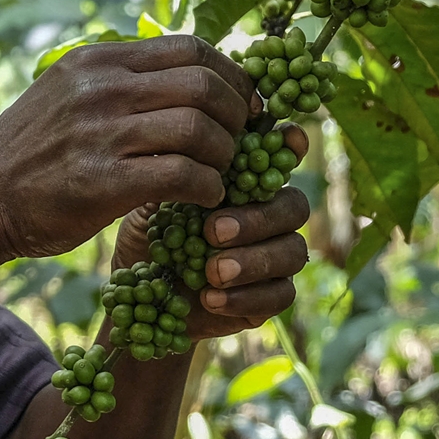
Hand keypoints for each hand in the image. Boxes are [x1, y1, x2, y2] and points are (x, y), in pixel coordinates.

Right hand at [0, 35, 254, 261]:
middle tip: (241, 142)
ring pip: (199, 130)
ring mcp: (100, 134)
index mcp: (98, 60)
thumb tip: (187, 73)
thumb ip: (117, 80)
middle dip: (237, 115)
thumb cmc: (30, 153)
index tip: (246, 103)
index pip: (191, 48)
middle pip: (204, 86)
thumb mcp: (66, 92)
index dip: (233, 75)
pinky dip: (208, 187)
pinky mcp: (102, 182)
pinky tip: (205, 197)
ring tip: (223, 173)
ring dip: (226, 155)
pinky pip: (182, 176)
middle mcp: (100, 89)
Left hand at [111, 122, 311, 337]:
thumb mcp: (151, 208)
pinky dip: (247, 297)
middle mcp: (269, 217)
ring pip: (294, 252)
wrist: (144, 299)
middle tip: (213, 231)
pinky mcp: (271, 296)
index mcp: (245, 185)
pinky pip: (281, 295)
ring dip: (254, 261)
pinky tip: (211, 299)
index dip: (290, 145)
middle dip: (258, 218)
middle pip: (294, 206)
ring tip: (213, 272)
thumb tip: (186, 156)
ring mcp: (275, 257)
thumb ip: (175, 181)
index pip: (282, 157)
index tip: (286, 139)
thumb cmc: (151, 241)